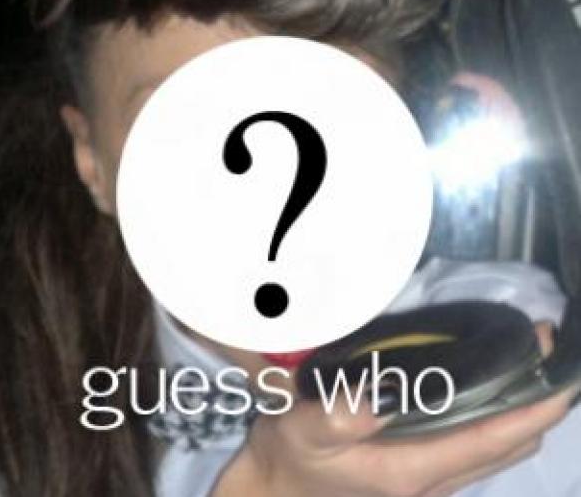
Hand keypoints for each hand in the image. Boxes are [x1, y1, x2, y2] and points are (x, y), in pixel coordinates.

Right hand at [214, 324, 574, 496]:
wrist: (277, 490)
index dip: (532, 407)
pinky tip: (483, 386)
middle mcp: (433, 482)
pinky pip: (477, 448)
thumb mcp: (302, 429)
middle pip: (510, 447)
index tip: (558, 367)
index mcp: (410, 471)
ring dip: (520, 409)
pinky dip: (495, 418)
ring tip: (522, 361)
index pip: (490, 439)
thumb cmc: (290, 456)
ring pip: (498, 450)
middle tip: (538, 348)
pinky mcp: (423, 473)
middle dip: (536, 403)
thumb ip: (338, 415)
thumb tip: (384, 396)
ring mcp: (432, 481)